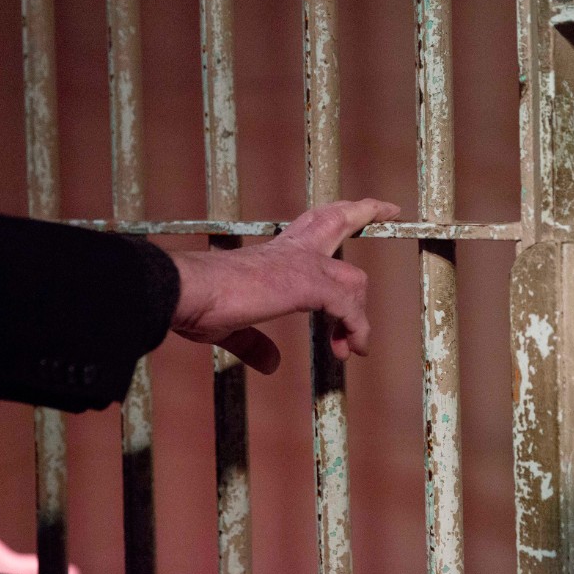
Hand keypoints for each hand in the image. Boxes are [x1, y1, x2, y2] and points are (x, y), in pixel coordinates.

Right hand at [168, 198, 399, 373]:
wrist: (184, 292)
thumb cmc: (197, 303)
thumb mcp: (232, 327)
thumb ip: (255, 343)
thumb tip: (272, 363)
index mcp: (273, 254)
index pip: (312, 226)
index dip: (338, 216)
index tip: (360, 210)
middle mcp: (291, 251)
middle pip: (337, 220)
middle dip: (365, 212)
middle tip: (390, 211)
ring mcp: (301, 265)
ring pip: (353, 279)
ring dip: (358, 316)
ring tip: (351, 347)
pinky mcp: (306, 284)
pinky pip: (347, 306)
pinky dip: (355, 329)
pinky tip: (350, 349)